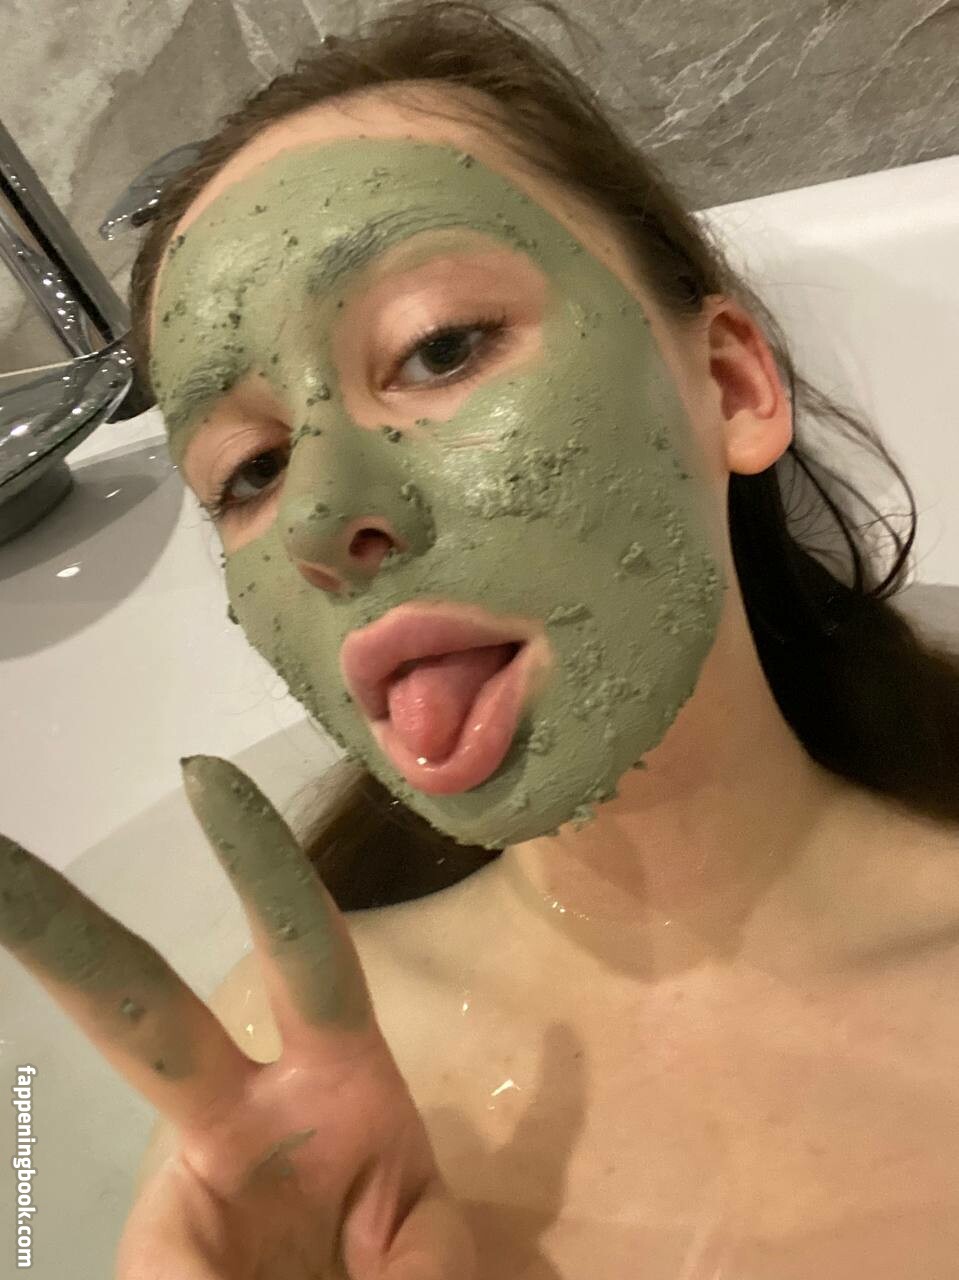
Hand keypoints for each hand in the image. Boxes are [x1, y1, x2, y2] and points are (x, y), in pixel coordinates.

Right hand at [0, 755, 476, 1278]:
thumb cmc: (409, 1261)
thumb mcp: (438, 1252)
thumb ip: (427, 1262)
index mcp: (337, 1074)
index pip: (303, 946)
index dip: (263, 867)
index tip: (209, 780)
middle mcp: (244, 1114)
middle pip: (142, 1012)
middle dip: (64, 938)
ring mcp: (189, 1191)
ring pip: (151, 1213)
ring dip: (173, 1261)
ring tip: (230, 1262)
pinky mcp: (157, 1261)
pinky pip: (156, 1275)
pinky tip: (209, 1271)